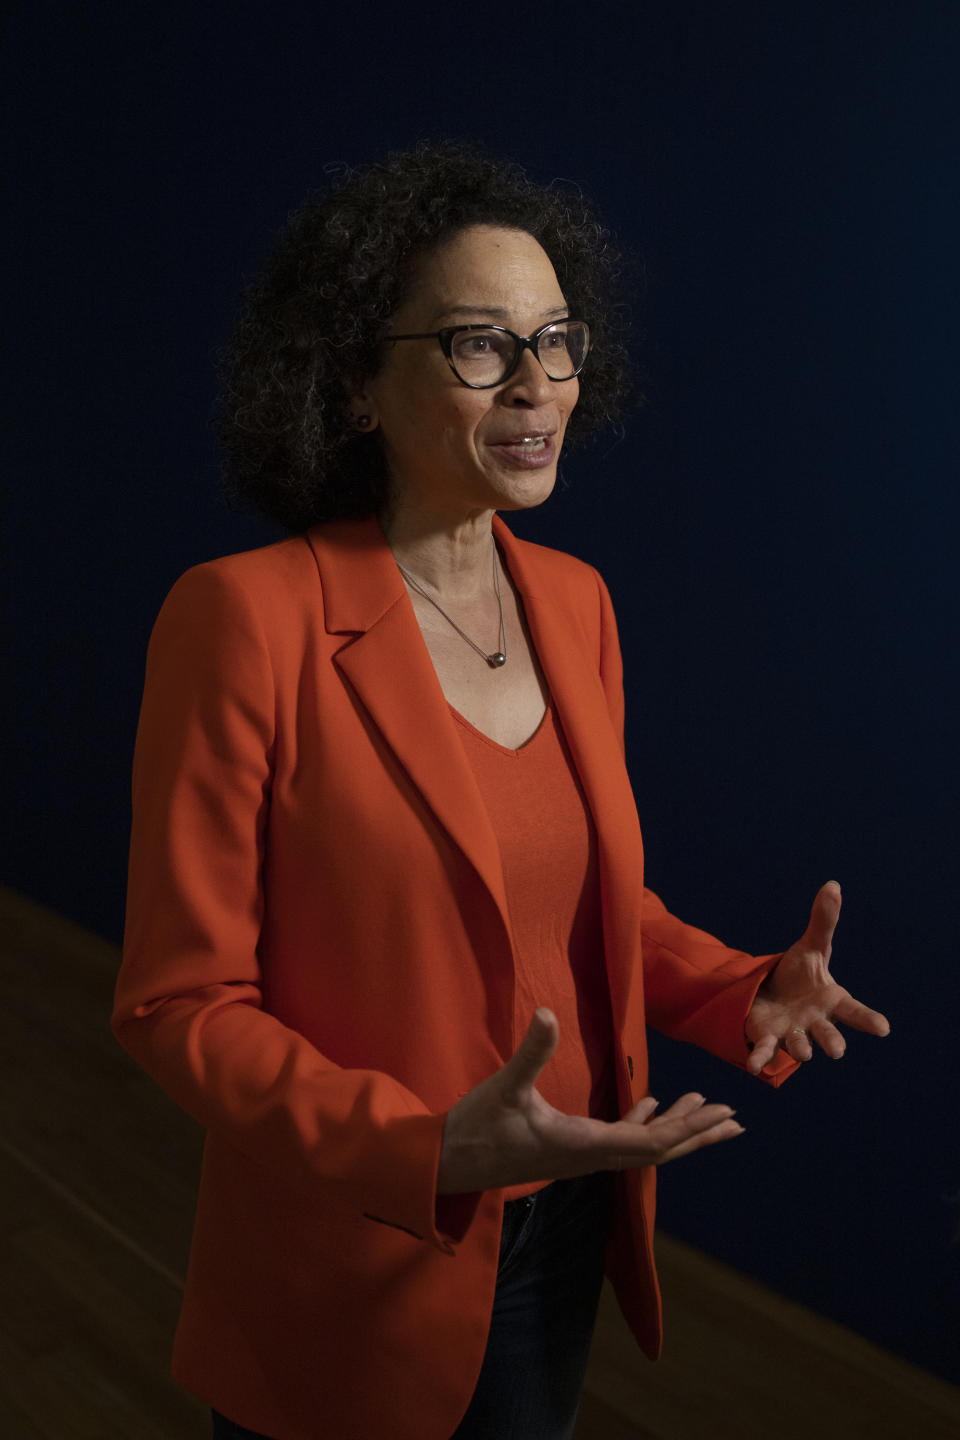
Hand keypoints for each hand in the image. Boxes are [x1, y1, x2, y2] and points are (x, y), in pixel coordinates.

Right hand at [437, 1008, 743, 1194]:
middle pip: (658, 1150)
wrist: (448, 1164)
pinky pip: (620, 1140)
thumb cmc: (475, 1128)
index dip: (687, 1128)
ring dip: (677, 1130)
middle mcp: (591, 1156)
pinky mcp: (570, 1148)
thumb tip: (548, 1013)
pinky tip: (653, 1106)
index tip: (719, 1113)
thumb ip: (530, 1052)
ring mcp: (581, 1155)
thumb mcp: (504, 1087)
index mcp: (583, 1144)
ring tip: (709, 1113)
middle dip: (697, 1133)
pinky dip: (644, 1124)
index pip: (649, 1142)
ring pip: (643, 1147)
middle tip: (735, 1119)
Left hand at [745, 880, 890, 1073]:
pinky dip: (761, 1059)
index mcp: (830, 1000)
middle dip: (833, 1042)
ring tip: (804, 1053)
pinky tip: (754, 1066)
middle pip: (829, 1034)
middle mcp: (815, 1022)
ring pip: (800, 1046)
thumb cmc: (799, 973)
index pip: (854, 1011)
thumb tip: (832, 885)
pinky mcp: (769, 1037)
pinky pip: (766, 1051)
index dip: (868, 1020)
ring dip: (801, 1049)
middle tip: (839, 1050)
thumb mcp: (810, 946)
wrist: (771, 992)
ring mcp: (793, 1033)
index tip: (883, 1029)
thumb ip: (823, 922)